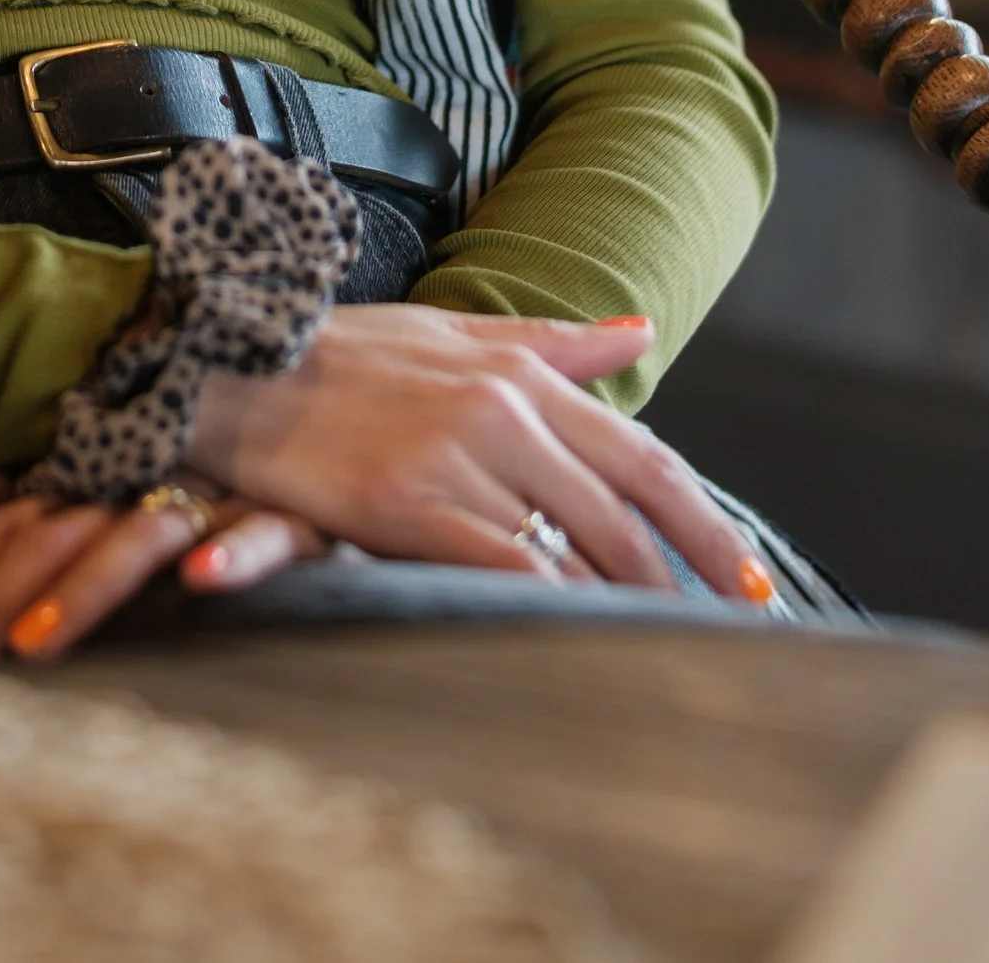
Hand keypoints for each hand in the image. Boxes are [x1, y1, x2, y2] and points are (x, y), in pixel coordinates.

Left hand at [0, 469, 327, 674]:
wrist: (327, 409)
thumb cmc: (205, 462)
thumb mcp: (109, 480)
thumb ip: (19, 490)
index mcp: (95, 470)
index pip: (1, 525)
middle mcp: (141, 476)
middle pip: (48, 537)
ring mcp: (212, 491)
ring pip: (138, 537)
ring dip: (88, 589)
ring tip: (36, 644)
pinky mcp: (290, 509)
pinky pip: (263, 531)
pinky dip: (235, 556)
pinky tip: (203, 585)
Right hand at [188, 304, 770, 602]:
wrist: (236, 360)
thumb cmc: (343, 353)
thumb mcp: (453, 332)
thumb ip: (554, 342)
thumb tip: (640, 330)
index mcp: (522, 373)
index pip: (645, 459)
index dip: (708, 525)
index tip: (752, 580)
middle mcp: (504, 411)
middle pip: (626, 515)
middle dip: (685, 583)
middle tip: (728, 638)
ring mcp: (459, 457)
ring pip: (573, 549)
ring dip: (624, 609)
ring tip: (663, 657)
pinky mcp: (410, 503)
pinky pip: (506, 567)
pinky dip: (552, 609)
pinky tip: (577, 643)